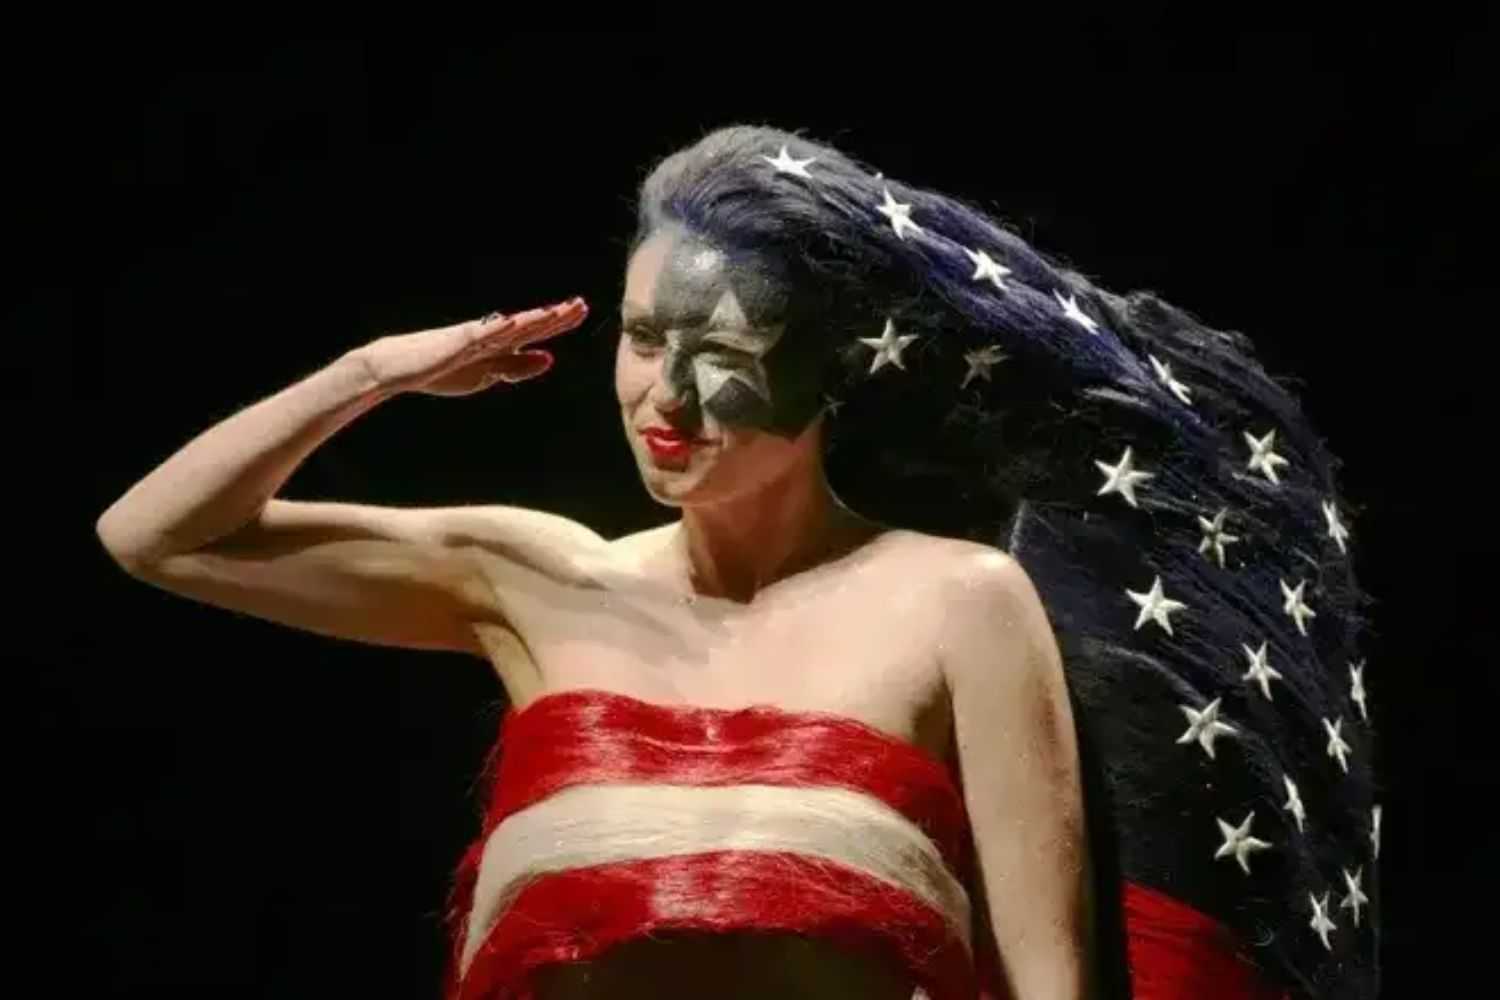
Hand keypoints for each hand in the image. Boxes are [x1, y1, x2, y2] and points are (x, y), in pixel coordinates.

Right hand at [352, 297, 588, 396]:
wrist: (400, 368)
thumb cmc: (442, 370)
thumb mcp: (487, 375)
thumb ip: (517, 367)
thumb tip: (549, 358)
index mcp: (499, 344)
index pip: (534, 331)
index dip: (558, 322)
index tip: (582, 310)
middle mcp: (490, 335)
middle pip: (528, 324)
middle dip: (554, 316)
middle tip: (581, 304)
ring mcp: (473, 337)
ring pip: (509, 327)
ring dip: (532, 319)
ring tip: (556, 311)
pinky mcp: (455, 343)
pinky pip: (479, 335)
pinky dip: (497, 329)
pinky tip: (513, 322)